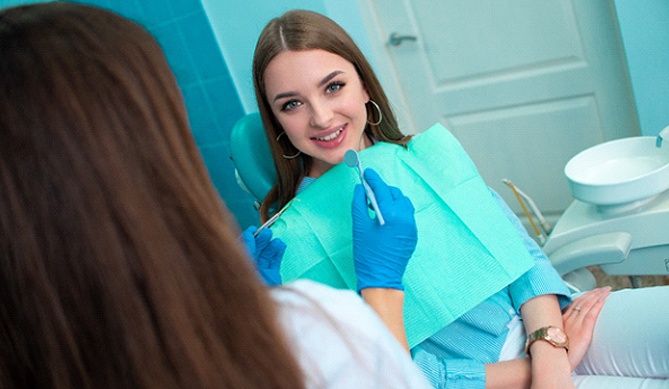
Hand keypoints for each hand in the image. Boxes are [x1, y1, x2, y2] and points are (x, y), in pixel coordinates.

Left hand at [241, 226, 285, 285]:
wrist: (256, 305)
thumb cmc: (244, 286)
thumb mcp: (243, 263)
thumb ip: (246, 248)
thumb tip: (248, 234)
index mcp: (238, 264)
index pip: (242, 248)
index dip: (247, 238)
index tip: (252, 229)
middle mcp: (249, 268)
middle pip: (256, 250)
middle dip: (261, 240)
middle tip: (266, 232)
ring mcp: (261, 272)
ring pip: (266, 255)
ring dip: (271, 246)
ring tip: (275, 240)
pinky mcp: (272, 276)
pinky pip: (275, 262)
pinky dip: (278, 253)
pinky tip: (281, 244)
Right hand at [352, 168, 416, 291]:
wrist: (381, 278)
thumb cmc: (367, 254)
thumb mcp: (359, 226)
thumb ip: (359, 204)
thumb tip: (361, 188)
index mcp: (392, 214)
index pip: (382, 189)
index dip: (373, 179)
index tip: (366, 172)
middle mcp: (405, 217)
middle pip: (395, 193)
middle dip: (382, 189)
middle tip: (368, 192)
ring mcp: (411, 226)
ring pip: (403, 203)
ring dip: (391, 199)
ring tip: (376, 205)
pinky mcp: (413, 235)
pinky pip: (406, 215)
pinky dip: (396, 210)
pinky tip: (385, 217)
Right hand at [562, 286, 610, 369]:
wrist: (551, 361)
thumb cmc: (554, 354)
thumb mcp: (555, 339)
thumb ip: (561, 332)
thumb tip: (565, 332)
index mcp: (561, 321)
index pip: (574, 304)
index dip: (583, 296)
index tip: (591, 292)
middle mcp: (568, 319)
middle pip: (581, 301)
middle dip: (592, 293)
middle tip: (601, 288)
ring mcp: (575, 324)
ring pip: (588, 304)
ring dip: (598, 295)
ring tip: (606, 290)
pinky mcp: (583, 332)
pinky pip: (592, 314)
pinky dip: (598, 304)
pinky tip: (604, 299)